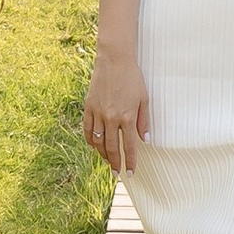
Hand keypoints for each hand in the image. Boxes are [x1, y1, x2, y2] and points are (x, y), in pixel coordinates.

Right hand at [83, 55, 149, 173]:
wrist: (114, 60)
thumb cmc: (133, 78)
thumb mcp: (144, 99)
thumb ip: (144, 121)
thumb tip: (146, 140)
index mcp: (127, 117)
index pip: (129, 146)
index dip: (130, 162)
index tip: (131, 173)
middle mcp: (111, 118)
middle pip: (112, 148)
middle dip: (115, 163)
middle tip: (117, 173)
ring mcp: (98, 113)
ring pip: (98, 141)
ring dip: (102, 154)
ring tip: (107, 161)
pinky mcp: (88, 107)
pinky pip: (87, 129)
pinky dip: (90, 140)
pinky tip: (94, 147)